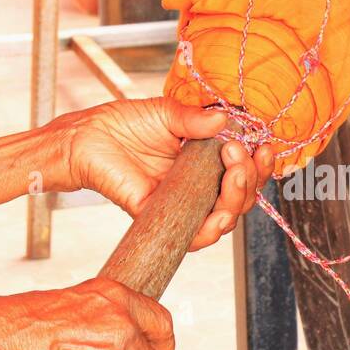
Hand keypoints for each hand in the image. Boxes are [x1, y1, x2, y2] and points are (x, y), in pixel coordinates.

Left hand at [59, 98, 274, 250]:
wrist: (88, 138)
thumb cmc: (124, 124)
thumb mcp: (167, 112)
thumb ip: (195, 118)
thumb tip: (224, 120)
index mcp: (206, 162)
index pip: (244, 172)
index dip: (259, 166)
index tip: (261, 146)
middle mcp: (199, 186)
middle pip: (241, 197)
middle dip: (249, 178)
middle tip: (236, 152)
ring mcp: (183, 204)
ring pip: (226, 218)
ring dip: (237, 199)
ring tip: (231, 173)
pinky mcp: (163, 217)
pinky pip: (194, 236)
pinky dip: (211, 231)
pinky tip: (218, 214)